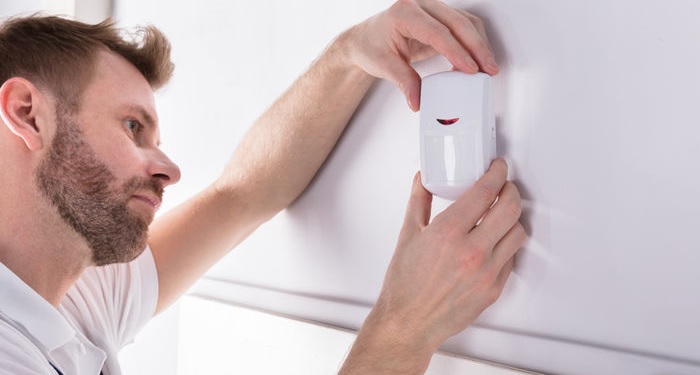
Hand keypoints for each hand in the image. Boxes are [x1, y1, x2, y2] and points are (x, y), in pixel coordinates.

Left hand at [339, 0, 498, 110]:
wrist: (366, 39)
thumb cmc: (372, 46)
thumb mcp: (384, 65)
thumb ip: (404, 82)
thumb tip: (418, 100)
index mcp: (404, 12)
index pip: (437, 32)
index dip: (456, 51)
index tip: (470, 69)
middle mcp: (421, 4)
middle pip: (457, 23)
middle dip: (476, 48)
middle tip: (488, 69)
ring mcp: (433, 8)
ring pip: (465, 22)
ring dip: (479, 45)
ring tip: (487, 67)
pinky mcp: (440, 17)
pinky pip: (464, 25)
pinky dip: (474, 42)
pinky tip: (478, 60)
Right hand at [368, 159, 524, 361]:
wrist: (409, 323)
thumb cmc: (404, 285)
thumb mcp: (407, 235)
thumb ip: (418, 201)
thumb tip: (424, 180)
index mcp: (448, 233)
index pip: (485, 192)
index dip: (496, 173)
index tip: (497, 167)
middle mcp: (471, 251)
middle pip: (510, 208)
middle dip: (510, 189)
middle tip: (504, 186)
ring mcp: (486, 272)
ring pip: (517, 232)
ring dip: (512, 217)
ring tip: (501, 213)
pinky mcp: (494, 288)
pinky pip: (511, 258)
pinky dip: (506, 244)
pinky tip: (494, 240)